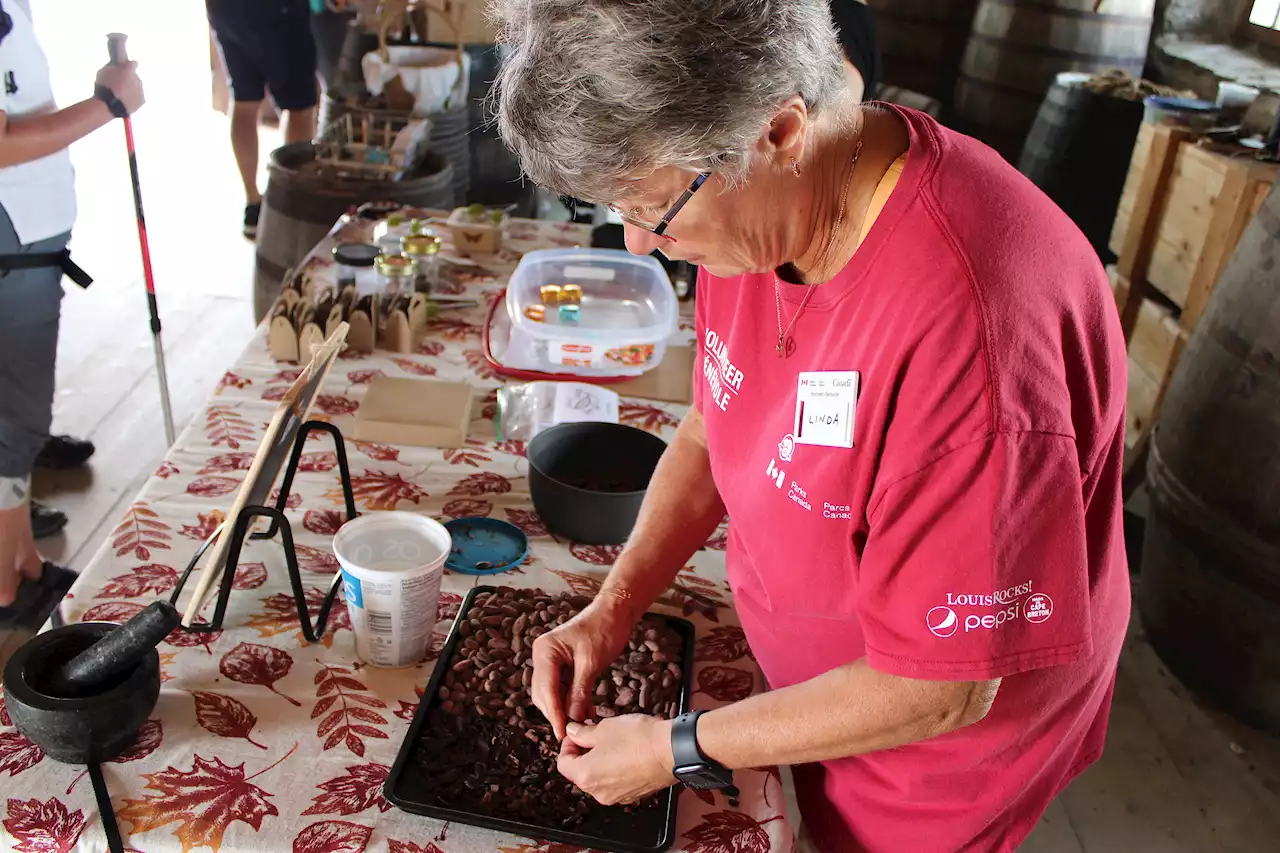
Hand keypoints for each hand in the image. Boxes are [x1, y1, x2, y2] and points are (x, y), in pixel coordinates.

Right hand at [95, 62, 144, 114]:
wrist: (108, 105)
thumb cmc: (103, 86)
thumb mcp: (104, 71)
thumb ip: (114, 67)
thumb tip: (119, 64)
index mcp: (129, 70)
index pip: (134, 63)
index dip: (129, 66)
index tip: (125, 68)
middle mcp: (138, 79)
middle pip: (134, 77)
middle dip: (128, 79)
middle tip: (119, 85)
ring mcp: (141, 90)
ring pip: (137, 87)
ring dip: (131, 89)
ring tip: (121, 95)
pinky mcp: (142, 101)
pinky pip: (139, 97)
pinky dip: (134, 98)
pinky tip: (125, 101)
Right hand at [530, 596, 634, 739]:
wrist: (616, 611)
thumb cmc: (604, 629)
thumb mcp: (592, 663)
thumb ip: (579, 692)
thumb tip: (572, 720)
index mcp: (545, 650)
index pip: (546, 689)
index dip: (554, 714)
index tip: (562, 734)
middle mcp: (543, 655)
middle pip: (544, 694)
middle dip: (557, 714)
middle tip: (572, 733)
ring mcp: (550, 661)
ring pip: (552, 694)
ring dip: (565, 710)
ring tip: (582, 724)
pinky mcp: (561, 666)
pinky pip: (562, 689)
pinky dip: (572, 702)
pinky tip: (586, 713)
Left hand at [557, 716, 675, 805]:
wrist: (671, 751)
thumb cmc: (638, 739)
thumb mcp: (604, 728)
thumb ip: (583, 733)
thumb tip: (572, 732)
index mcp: (585, 775)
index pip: (563, 763)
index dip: (567, 745)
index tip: (576, 733)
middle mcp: (598, 792)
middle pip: (580, 773)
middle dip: (583, 753)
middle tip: (593, 734)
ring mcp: (616, 797)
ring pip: (598, 778)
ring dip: (600, 762)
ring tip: (613, 742)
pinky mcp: (633, 795)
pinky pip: (616, 783)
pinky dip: (615, 770)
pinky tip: (626, 753)